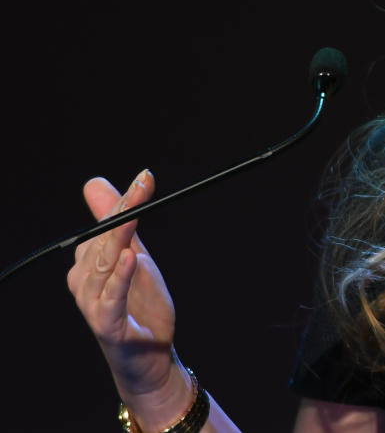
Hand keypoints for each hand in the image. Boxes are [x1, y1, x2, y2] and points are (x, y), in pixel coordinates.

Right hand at [66, 171, 179, 399]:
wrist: (151, 356)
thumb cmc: (141, 305)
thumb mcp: (136, 255)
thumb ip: (120, 223)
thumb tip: (93, 183)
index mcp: (88, 263)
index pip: (105, 225)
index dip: (124, 200)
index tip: (145, 177)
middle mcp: (83, 281)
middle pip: (104, 240)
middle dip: (124, 211)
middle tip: (143, 186)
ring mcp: (92, 304)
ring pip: (104, 264)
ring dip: (119, 238)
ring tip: (134, 216)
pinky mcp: (106, 325)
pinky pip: (110, 298)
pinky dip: (119, 277)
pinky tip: (130, 258)